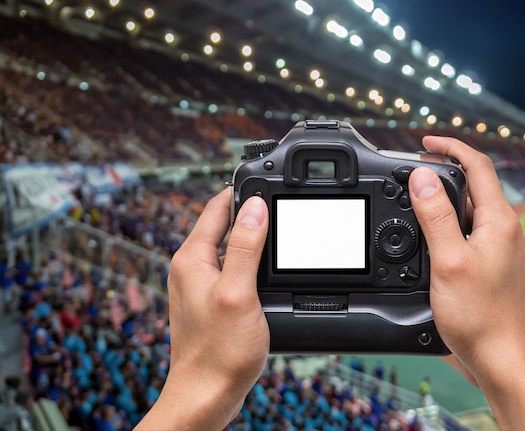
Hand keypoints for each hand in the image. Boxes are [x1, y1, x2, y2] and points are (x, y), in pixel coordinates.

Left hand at [135, 189, 268, 430]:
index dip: (242, 191)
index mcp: (191, 258)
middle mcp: (191, 267)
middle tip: (281, 205)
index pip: (216, 207)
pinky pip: (232, 269)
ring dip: (252, 238)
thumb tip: (254, 206)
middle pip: (223, 224)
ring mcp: (200, 285)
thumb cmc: (219, 352)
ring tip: (279, 232)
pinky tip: (268, 271)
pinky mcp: (211, 301)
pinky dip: (250, 263)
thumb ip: (246, 246)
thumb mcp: (238, 291)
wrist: (206, 394)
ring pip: (229, 247)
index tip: (267, 180)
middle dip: (250, 212)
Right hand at [409, 136, 524, 429]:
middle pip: (474, 185)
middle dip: (443, 171)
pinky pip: (468, 230)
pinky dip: (447, 223)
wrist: (502, 358)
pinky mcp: (492, 264)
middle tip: (411, 171)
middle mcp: (504, 229)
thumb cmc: (481, 317)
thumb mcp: (448, 260)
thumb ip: (435, 216)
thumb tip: (422, 176)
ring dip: (443, 199)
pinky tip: (428, 236)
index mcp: (499, 220)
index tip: (424, 143)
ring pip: (469, 209)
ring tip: (414, 201)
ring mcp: (499, 247)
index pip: (477, 166)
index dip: (450, 148)